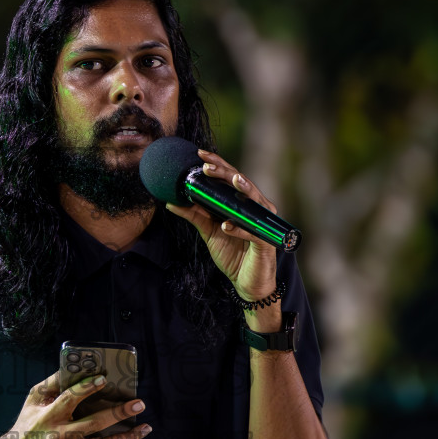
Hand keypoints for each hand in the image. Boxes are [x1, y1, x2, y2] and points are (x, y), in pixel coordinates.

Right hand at [2, 369, 151, 438]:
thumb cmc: (27, 424)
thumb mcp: (33, 400)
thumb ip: (52, 383)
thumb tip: (73, 367)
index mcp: (48, 416)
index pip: (69, 398)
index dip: (87, 388)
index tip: (104, 379)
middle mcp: (58, 436)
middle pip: (94, 423)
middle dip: (119, 412)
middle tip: (139, 403)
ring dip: (127, 436)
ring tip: (145, 428)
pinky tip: (125, 437)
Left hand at [163, 147, 279, 303]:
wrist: (247, 284)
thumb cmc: (233, 255)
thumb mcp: (209, 232)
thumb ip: (195, 216)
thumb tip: (171, 202)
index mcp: (242, 203)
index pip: (230, 178)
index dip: (218, 165)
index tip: (200, 155)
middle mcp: (255, 208)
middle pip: (242, 184)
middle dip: (225, 173)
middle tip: (207, 166)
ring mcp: (263, 224)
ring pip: (255, 202)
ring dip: (243, 190)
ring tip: (231, 181)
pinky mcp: (265, 242)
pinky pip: (253, 233)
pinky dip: (240, 229)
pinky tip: (226, 226)